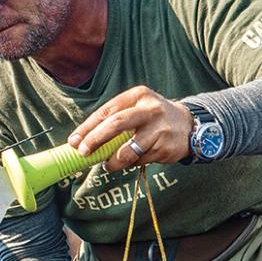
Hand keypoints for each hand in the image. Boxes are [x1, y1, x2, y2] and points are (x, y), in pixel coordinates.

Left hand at [67, 86, 194, 171]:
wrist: (188, 126)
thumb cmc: (151, 118)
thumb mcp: (135, 110)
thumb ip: (111, 121)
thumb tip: (80, 141)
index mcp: (137, 96)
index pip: (106, 111)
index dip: (87, 128)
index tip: (73, 141)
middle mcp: (150, 109)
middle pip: (116, 124)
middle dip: (96, 140)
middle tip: (83, 152)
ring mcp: (160, 128)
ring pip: (128, 149)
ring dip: (113, 161)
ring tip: (108, 164)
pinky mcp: (166, 147)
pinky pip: (140, 160)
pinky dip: (131, 164)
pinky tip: (133, 160)